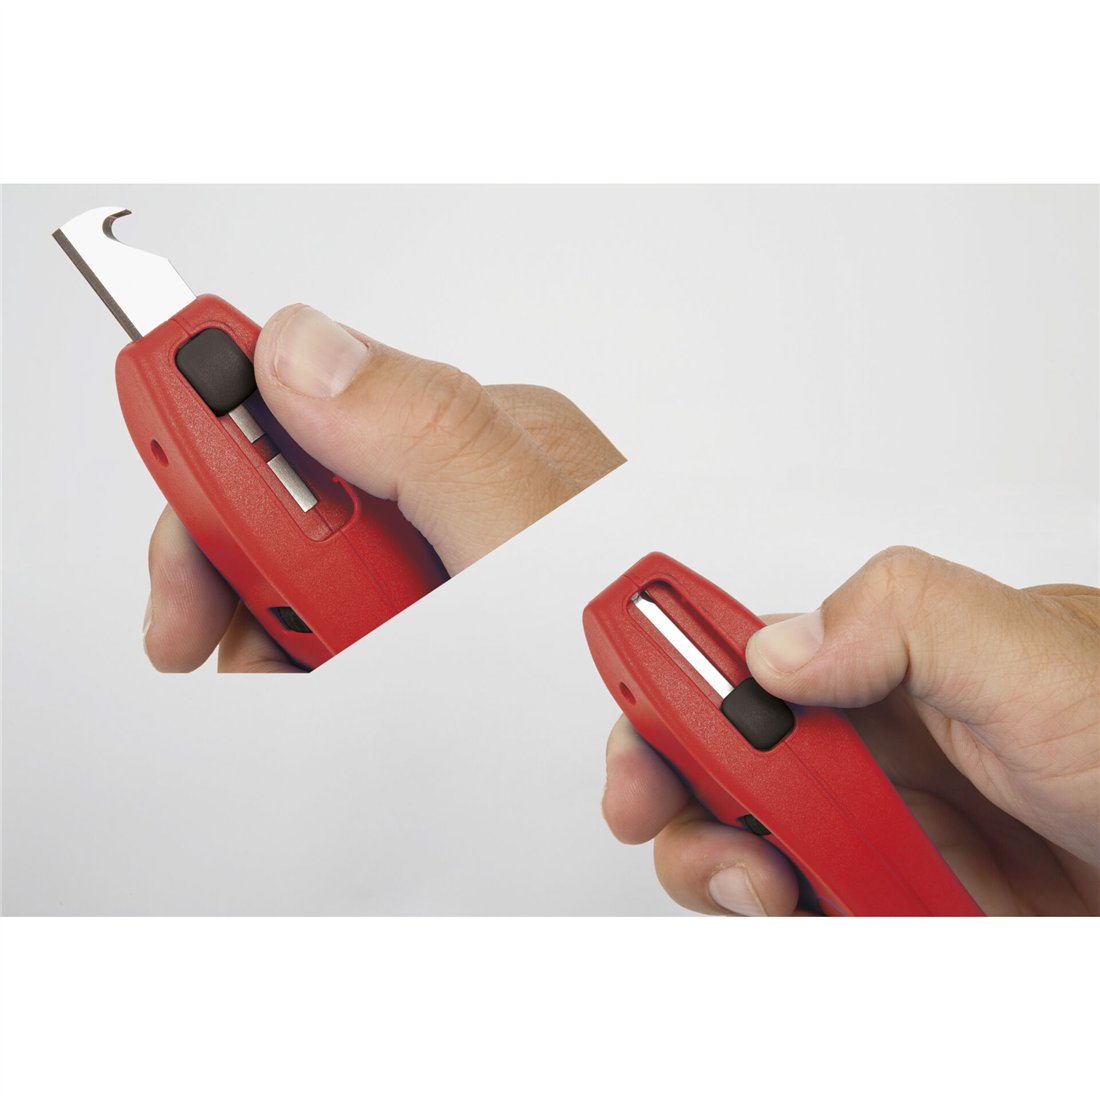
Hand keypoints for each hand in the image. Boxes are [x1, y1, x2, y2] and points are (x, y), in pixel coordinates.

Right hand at [143, 305, 622, 671]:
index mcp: (477, 431)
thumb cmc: (641, 615)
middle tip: (221, 635)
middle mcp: (464, 482)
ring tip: (306, 675)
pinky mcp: (457, 618)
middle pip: (300, 493)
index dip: (219, 449)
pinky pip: (359, 627)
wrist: (717, 720)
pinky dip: (329, 665)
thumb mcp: (532, 529)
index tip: (186, 533)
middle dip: (248, 568)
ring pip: (320, 569)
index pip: (304, 394)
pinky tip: (340, 686)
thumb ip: (424, 431)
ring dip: (289, 631)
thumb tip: (297, 343)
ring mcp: (459, 554)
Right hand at [602, 547, 1099, 914]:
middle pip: (719, 768)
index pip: (734, 668)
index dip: (665, 700)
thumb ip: (907, 619)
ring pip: (753, 853)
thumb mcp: (1039, 655)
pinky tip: (823, 922)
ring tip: (780, 897)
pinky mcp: (905, 901)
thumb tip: (778, 651)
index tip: (640, 753)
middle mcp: (865, 748)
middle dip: (682, 810)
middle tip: (723, 855)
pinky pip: (817, 918)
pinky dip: (799, 926)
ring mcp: (881, 830)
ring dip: (735, 882)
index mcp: (876, 668)